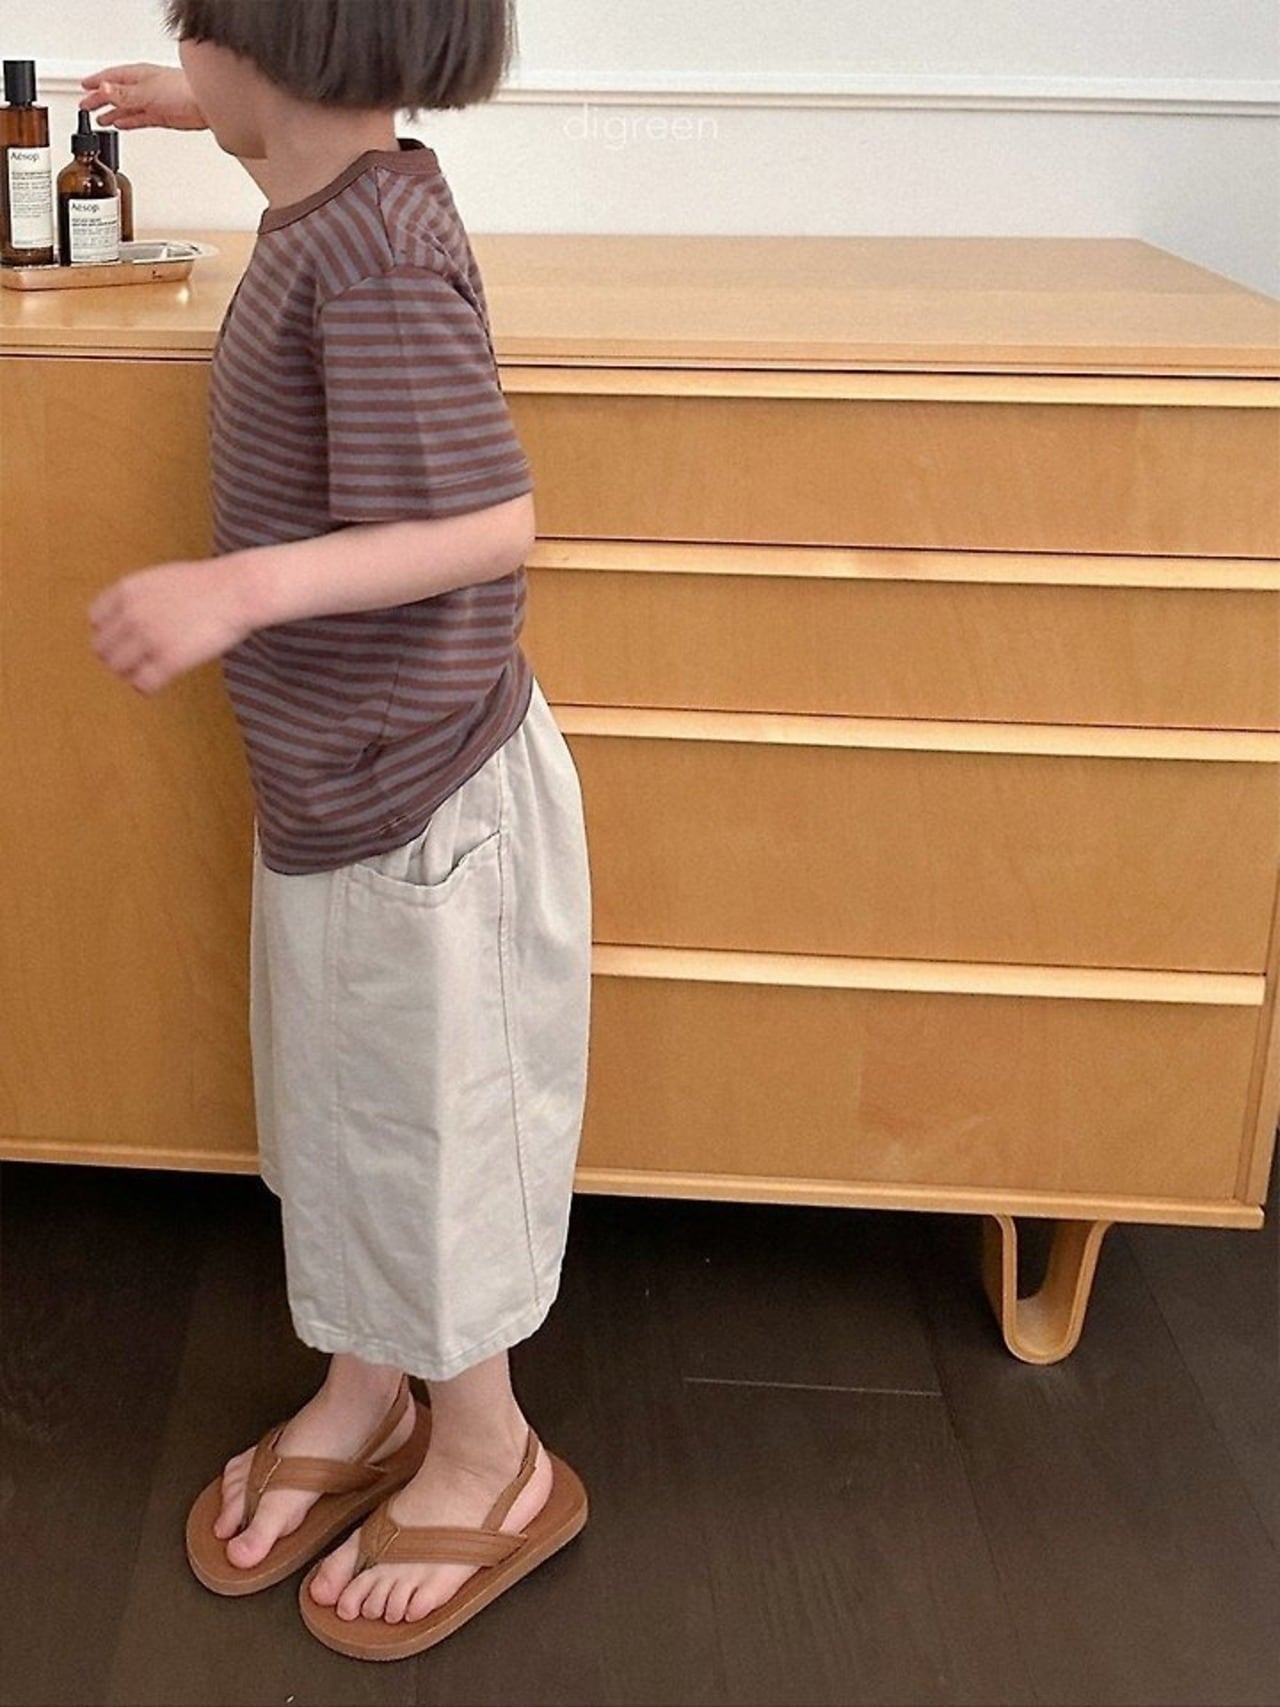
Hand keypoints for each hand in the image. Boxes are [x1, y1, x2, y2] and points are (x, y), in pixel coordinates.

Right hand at [79, 63, 206, 129]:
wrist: (205, 105)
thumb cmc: (182, 90)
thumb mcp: (146, 92)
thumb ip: (124, 94)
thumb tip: (103, 90)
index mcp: (137, 76)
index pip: (110, 78)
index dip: (96, 83)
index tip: (84, 87)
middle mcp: (143, 88)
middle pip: (115, 94)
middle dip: (100, 99)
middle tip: (86, 106)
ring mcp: (152, 102)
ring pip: (125, 108)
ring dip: (112, 112)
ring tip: (100, 119)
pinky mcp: (160, 116)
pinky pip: (138, 119)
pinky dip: (127, 121)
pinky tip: (120, 124)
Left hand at [89, 559, 254, 695]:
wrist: (237, 590)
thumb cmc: (209, 584)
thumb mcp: (161, 578)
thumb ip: (139, 597)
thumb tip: (126, 620)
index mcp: (126, 590)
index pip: (95, 621)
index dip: (111, 632)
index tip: (128, 638)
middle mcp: (131, 614)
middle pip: (102, 649)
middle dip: (120, 655)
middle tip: (141, 659)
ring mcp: (148, 638)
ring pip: (118, 669)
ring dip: (132, 672)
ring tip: (152, 669)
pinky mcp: (168, 660)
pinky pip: (142, 684)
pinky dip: (148, 686)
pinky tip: (162, 679)